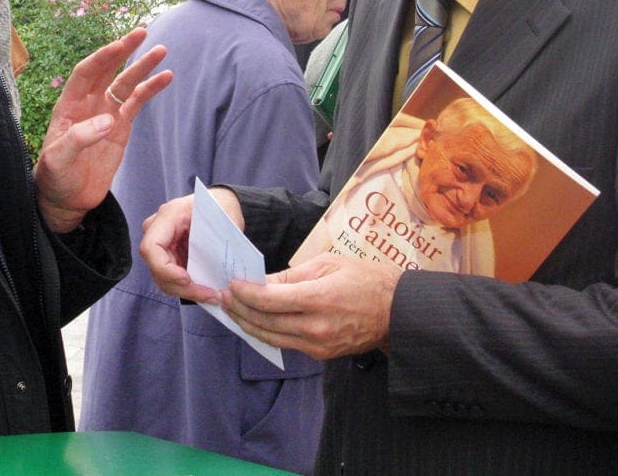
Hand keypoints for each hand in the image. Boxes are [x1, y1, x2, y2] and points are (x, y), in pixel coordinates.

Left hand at [34, 27, 171, 232]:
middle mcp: (88, 104)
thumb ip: (79, 139)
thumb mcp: (58, 160)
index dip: (102, 57)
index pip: (86, 73)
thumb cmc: (54, 178)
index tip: (119, 45)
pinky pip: (137, 103)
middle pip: (108, 70)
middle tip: (142, 33)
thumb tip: (108, 121)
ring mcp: (107, 114)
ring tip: (161, 51)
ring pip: (126, 83)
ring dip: (142, 67)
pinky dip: (151, 89)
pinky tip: (165, 77)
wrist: (66, 200)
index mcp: (69, 106)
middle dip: (124, 51)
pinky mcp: (121, 127)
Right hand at [139, 189, 243, 303]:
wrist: (219, 203)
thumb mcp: (223, 218)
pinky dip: (187, 287)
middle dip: (182, 286)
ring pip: (162, 277)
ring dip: (185, 291)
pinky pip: (171, 277)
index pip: (151, 247)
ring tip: (212, 296)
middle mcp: (158, 230)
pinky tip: (206, 291)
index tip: (187, 279)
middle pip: (157, 268)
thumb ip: (217, 238)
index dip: (164, 269)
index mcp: (168, 216)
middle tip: (210, 295)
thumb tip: (219, 265)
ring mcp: (161, 245)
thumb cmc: (220, 206)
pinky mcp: (168, 256)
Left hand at [221, 252, 401, 359]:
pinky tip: (254, 321)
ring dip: (247, 324)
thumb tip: (262, 281)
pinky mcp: (321, 355)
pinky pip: (285, 344)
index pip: (268, 299)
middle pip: (264, 321)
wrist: (397, 311)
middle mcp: (314, 327)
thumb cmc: (365, 279)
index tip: (230, 284)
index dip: (245, 292)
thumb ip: (292, 275)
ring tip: (230, 310)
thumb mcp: (328, 264)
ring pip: (271, 337)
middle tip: (221, 297)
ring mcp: (317, 345)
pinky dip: (266, 332)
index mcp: (317, 299)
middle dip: (238, 309)